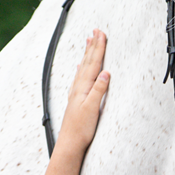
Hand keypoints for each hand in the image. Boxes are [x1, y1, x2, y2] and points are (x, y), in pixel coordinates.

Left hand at [54, 29, 112, 154]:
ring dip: (87, 54)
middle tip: (95, 31)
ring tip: (88, 42)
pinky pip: (80, 78)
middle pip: (88, 62)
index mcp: (84, 88)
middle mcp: (79, 88)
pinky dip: (82, 69)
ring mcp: (77, 93)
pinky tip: (81, 67)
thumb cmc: (81, 129)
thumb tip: (105, 72)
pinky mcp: (77, 100)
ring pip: (84, 68)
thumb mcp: (92, 109)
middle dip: (93, 46)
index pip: (93, 63)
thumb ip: (98, 90)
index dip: (98, 48)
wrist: (70, 144)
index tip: (101, 33)